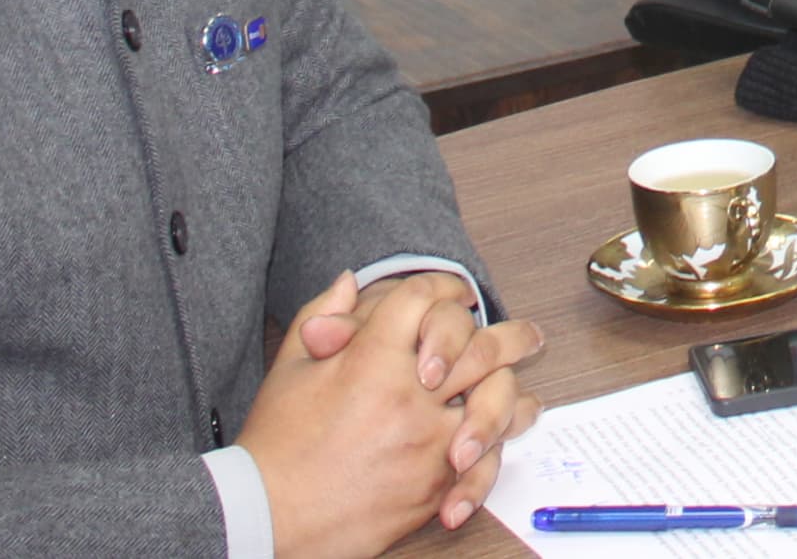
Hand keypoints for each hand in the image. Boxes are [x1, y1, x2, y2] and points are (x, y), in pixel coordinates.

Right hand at [245, 271, 546, 558]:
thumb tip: (349, 281)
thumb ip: (322, 315)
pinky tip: (504, 441)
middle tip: (528, 337)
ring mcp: (427, 441)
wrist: (267, 515)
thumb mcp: (288, 367)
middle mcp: (409, 394)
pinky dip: (498, 452)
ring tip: (527, 393)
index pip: (426, 300)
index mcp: (373, 356)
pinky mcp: (433, 484)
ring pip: (496, 403)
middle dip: (510, 337)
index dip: (444, 289)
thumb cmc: (275, 443)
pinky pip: (484, 464)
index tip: (458, 294)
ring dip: (515, 394)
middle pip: (479, 345)